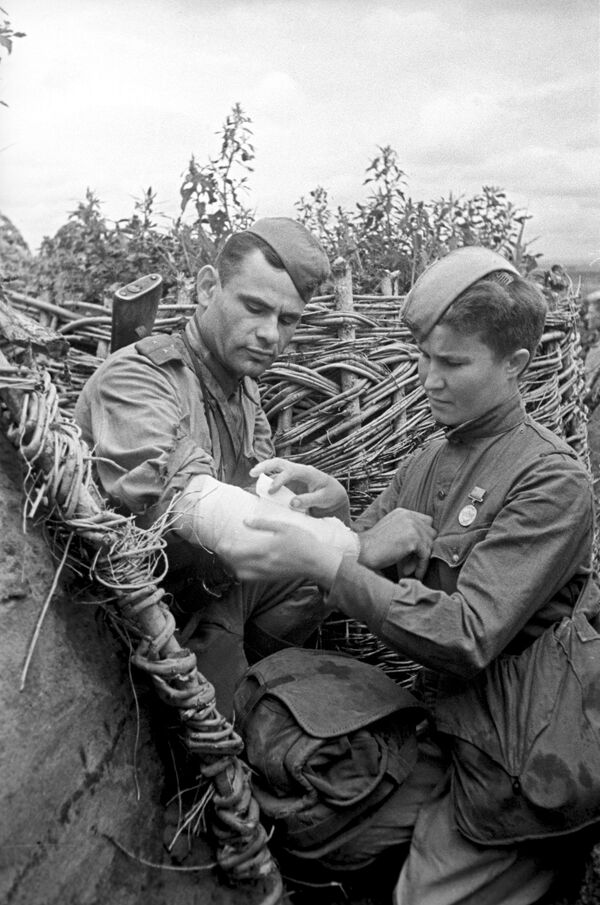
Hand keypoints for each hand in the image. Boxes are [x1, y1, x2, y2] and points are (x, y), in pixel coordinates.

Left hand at [214, 515, 342, 587]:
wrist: (317, 562)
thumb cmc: (303, 542)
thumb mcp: (284, 527)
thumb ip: (263, 524)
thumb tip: (245, 521)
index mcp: (264, 549)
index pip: (236, 552)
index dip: (224, 548)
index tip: (220, 542)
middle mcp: (263, 564)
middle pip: (235, 564)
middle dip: (226, 557)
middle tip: (223, 548)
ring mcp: (266, 573)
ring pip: (241, 573)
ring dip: (233, 566)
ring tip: (232, 556)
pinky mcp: (271, 578)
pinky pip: (251, 578)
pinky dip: (243, 572)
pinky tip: (245, 564)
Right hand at [250, 458, 348, 513]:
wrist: (335, 495)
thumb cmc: (331, 495)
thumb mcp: (323, 499)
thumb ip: (309, 500)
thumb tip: (292, 503)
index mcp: (307, 472)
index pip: (290, 471)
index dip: (279, 480)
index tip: (271, 491)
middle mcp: (298, 471)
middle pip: (279, 463)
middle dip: (265, 466)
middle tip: (252, 473)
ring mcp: (293, 477)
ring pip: (275, 469)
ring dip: (263, 472)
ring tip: (251, 481)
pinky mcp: (290, 484)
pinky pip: (276, 480)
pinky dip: (266, 483)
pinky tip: (258, 490)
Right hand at [358, 509, 435, 579]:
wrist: (361, 551)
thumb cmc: (373, 546)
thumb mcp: (391, 531)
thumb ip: (406, 531)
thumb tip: (425, 544)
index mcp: (403, 512)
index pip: (426, 522)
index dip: (422, 537)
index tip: (416, 551)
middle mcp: (409, 516)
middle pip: (431, 532)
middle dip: (423, 548)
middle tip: (410, 561)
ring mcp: (412, 526)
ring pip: (430, 544)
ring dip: (420, 559)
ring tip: (408, 569)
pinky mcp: (414, 539)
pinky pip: (426, 555)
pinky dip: (421, 566)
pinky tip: (414, 574)